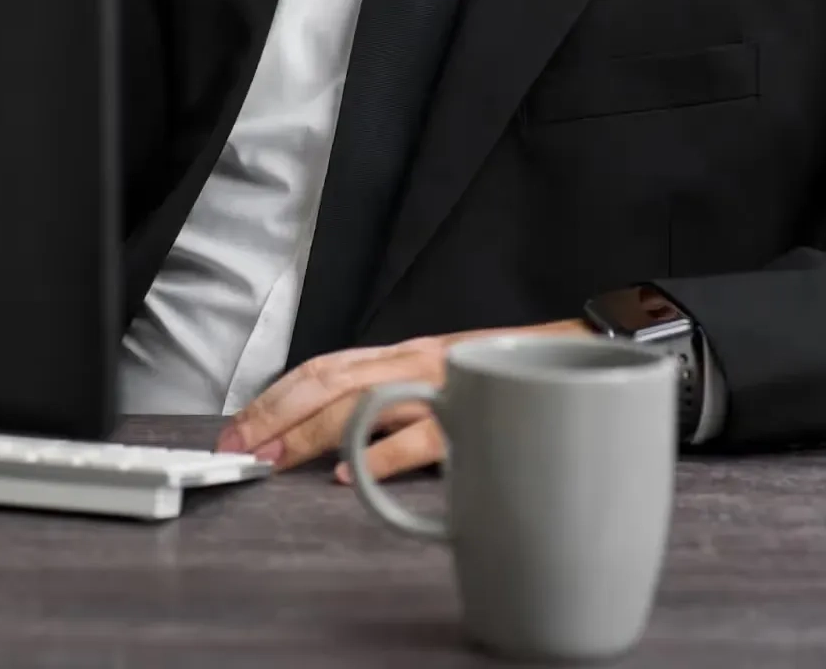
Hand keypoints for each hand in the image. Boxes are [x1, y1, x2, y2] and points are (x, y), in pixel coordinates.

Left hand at [215, 318, 591, 483]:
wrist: (586, 351)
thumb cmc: (512, 376)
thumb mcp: (447, 382)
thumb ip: (403, 401)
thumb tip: (340, 443)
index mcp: (405, 355)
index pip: (325, 365)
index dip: (276, 392)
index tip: (240, 424)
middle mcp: (416, 360)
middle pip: (329, 379)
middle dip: (276, 412)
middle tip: (239, 445)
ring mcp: (444, 385)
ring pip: (362, 401)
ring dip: (309, 432)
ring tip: (273, 458)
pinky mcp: (476, 414)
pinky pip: (421, 435)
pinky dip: (379, 455)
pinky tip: (346, 474)